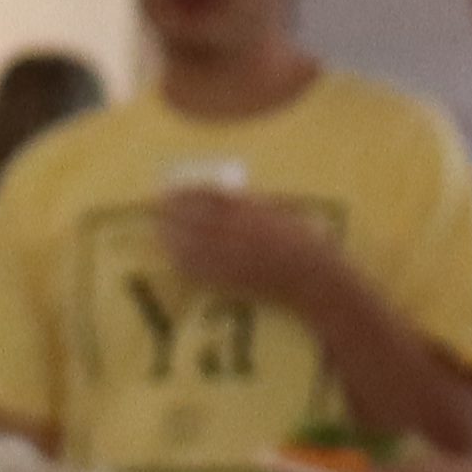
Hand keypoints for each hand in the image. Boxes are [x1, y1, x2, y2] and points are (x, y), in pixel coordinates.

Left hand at [147, 181, 344, 304]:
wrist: (316, 279)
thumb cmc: (303, 243)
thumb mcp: (278, 212)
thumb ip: (249, 204)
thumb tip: (221, 195)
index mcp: (252, 212)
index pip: (210, 198)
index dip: (186, 194)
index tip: (169, 189)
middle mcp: (240, 233)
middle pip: (195, 220)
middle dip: (172, 213)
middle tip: (155, 207)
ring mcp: (235, 258)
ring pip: (193, 246)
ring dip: (171, 237)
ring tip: (159, 229)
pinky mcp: (234, 281)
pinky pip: (202, 271)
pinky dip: (184, 262)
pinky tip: (173, 256)